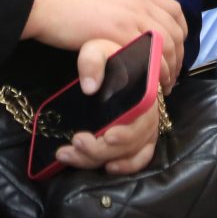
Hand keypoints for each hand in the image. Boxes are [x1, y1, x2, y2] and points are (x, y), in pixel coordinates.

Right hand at [23, 0, 186, 79]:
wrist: (43, 0)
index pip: (173, 8)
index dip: (181, 30)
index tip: (177, 48)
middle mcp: (138, 2)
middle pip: (173, 30)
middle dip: (178, 56)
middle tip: (172, 75)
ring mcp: (130, 17)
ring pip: (164, 45)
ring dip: (168, 69)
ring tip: (163, 87)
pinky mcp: (118, 35)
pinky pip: (146, 55)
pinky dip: (153, 72)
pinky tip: (150, 85)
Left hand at [54, 36, 161, 174]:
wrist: (113, 64)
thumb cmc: (108, 58)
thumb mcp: (97, 50)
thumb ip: (92, 60)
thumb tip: (90, 88)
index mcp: (144, 93)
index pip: (141, 120)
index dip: (125, 133)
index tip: (105, 135)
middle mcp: (149, 114)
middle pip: (130, 142)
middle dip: (99, 148)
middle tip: (75, 142)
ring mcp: (145, 129)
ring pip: (127, 153)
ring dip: (98, 159)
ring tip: (68, 154)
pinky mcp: (139, 139)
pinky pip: (140, 159)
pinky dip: (126, 166)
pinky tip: (107, 168)